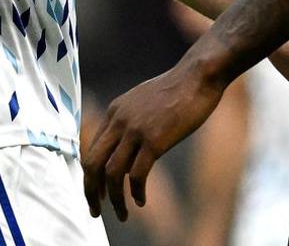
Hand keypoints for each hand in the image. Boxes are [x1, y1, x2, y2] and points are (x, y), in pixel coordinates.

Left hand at [83, 61, 224, 221]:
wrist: (198, 75)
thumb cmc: (177, 89)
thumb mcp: (144, 102)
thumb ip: (130, 122)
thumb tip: (127, 149)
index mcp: (114, 112)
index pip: (91, 150)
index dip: (90, 176)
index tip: (96, 192)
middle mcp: (119, 121)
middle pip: (92, 163)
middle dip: (91, 191)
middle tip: (96, 210)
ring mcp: (135, 130)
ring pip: (112, 174)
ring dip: (114, 199)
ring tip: (122, 214)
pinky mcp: (154, 140)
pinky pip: (137, 175)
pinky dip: (136, 192)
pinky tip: (141, 200)